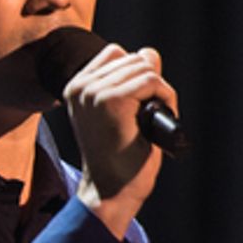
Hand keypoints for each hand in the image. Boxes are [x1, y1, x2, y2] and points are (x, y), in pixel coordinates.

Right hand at [64, 43, 177, 238]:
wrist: (112, 190)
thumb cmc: (118, 158)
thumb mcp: (124, 112)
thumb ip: (133, 80)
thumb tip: (148, 52)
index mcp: (76, 88)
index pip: (115, 53)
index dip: (136, 75)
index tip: (139, 105)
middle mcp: (80, 86)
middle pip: (133, 58)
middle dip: (151, 83)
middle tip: (150, 117)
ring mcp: (94, 92)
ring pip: (145, 67)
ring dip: (161, 92)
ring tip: (153, 119)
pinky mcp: (111, 100)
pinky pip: (152, 81)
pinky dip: (166, 97)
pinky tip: (159, 120)